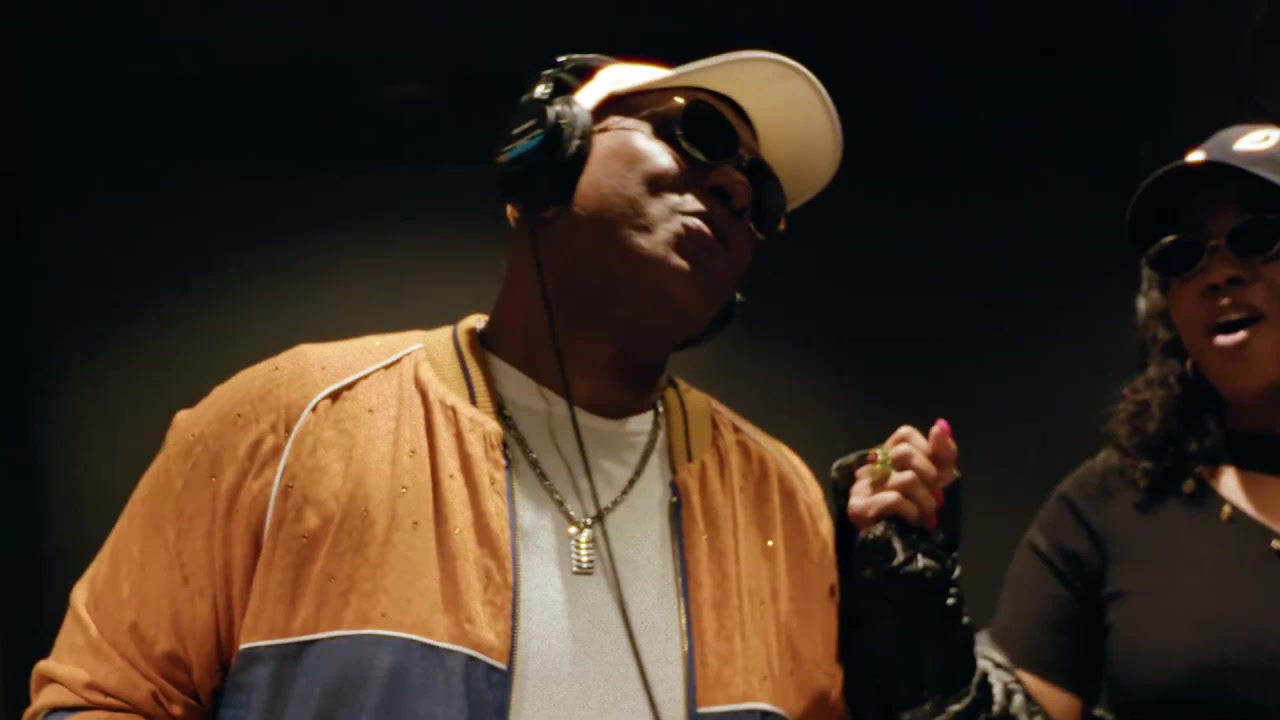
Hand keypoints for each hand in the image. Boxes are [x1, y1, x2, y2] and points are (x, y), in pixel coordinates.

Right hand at [845, 418, 957, 532]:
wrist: (905, 556)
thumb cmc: (920, 516)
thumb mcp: (939, 482)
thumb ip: (943, 453)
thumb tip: (940, 424)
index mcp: (886, 458)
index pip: (904, 434)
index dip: (927, 452)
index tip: (934, 476)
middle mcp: (869, 468)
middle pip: (904, 453)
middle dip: (929, 478)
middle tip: (933, 499)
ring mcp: (861, 488)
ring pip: (906, 479)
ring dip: (926, 502)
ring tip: (925, 517)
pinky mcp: (858, 509)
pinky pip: (895, 500)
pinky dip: (912, 513)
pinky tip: (911, 523)